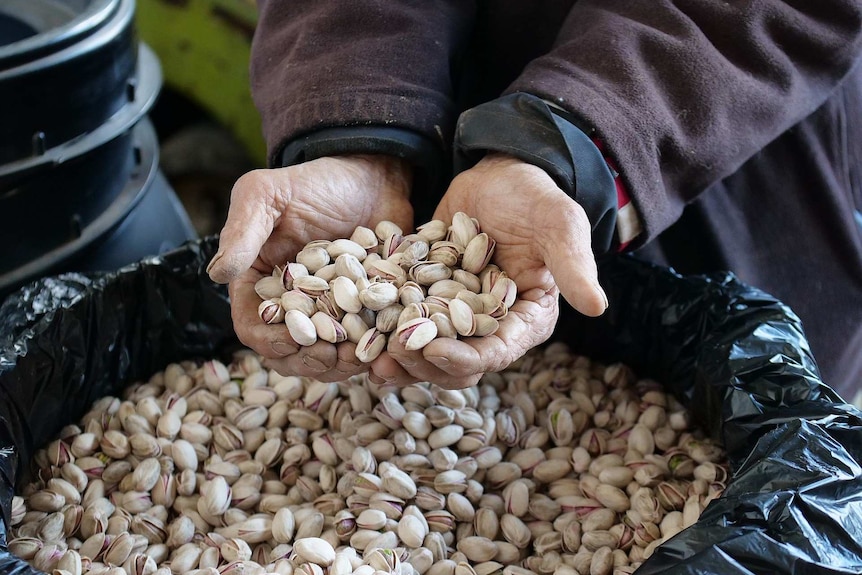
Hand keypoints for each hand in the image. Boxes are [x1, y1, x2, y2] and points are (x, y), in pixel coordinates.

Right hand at [207, 154, 412, 380]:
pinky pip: (362, 346)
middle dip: (308, 361)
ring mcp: (328, 313)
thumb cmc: (315, 182)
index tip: (293, 341)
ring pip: (324, 357)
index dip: (269, 341)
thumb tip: (216, 274)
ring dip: (339, 365)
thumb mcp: (267, 195)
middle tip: (333, 355)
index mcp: (259, 283)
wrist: (372, 176)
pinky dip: (369, 353)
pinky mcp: (362, 313)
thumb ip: (242, 232)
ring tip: (360, 356)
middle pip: (289, 352)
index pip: (253, 326)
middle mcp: (291, 305)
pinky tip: (382, 349)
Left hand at [370, 153, 607, 388]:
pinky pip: (407, 321)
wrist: (497, 172)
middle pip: (459, 361)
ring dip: (401, 357)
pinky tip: (358, 331)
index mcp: (528, 316)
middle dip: (424, 365)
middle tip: (390, 358)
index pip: (498, 351)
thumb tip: (598, 306)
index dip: (465, 357)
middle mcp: (493, 323)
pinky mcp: (430, 296)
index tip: (432, 350)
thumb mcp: (557, 223)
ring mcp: (458, 313)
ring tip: (370, 356)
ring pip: (428, 349)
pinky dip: (385, 329)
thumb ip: (573, 263)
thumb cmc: (533, 194)